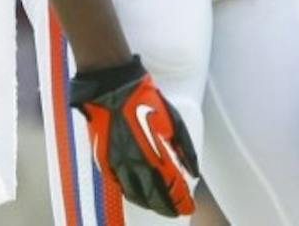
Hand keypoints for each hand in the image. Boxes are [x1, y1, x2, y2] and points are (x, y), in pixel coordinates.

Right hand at [69, 55, 198, 217]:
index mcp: (153, 154)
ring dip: (149, 202)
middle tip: (176, 210)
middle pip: (152, 195)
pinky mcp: (104, 159)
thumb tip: (194, 170)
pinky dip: (131, 193)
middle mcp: (134, 165)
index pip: (170, 187)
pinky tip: (138, 194)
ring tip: (160, 206)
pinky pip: (119, 184)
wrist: (112, 89)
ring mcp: (117, 164)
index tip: (188, 207)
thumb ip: (184, 148)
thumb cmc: (145, 100)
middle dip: (166, 205)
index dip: (180, 199)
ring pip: (134, 193)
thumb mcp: (173, 120)